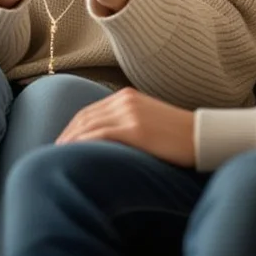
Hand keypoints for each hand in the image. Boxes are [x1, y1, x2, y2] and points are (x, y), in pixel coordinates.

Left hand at [56, 88, 195, 167]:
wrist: (203, 137)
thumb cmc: (178, 136)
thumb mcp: (149, 122)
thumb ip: (128, 124)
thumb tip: (107, 143)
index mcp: (127, 96)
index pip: (90, 111)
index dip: (72, 128)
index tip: (61, 143)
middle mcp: (125, 100)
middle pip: (84, 118)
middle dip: (66, 136)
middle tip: (52, 154)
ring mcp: (130, 113)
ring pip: (88, 126)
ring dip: (69, 142)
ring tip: (58, 158)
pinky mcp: (135, 129)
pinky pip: (100, 135)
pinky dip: (82, 145)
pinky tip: (73, 156)